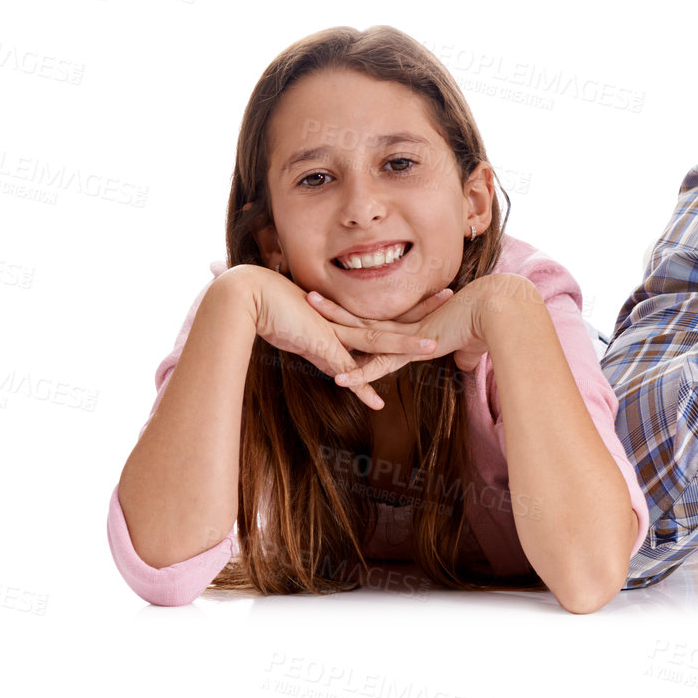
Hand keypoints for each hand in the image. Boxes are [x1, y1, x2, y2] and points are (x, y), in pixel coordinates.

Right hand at [237, 266, 438, 409]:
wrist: (246, 297)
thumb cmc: (271, 308)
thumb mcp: (305, 331)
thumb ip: (323, 348)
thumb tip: (339, 367)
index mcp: (344, 318)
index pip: (385, 311)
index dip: (410, 306)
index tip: (433, 296)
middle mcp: (343, 323)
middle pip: (390, 317)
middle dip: (422, 309)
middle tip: (451, 295)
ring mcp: (334, 334)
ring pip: (377, 339)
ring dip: (405, 344)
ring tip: (434, 347)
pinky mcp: (319, 346)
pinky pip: (346, 370)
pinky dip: (361, 387)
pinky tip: (377, 402)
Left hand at [307, 275, 536, 387]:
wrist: (497, 309)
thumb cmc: (489, 325)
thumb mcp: (473, 344)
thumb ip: (465, 354)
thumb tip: (468, 362)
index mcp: (414, 325)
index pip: (379, 321)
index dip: (357, 315)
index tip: (338, 309)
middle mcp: (406, 327)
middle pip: (362, 317)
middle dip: (334, 308)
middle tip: (309, 295)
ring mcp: (408, 336)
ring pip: (363, 332)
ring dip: (334, 324)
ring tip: (309, 309)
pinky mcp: (416, 349)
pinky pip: (382, 364)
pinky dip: (361, 374)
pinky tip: (340, 380)